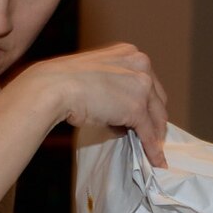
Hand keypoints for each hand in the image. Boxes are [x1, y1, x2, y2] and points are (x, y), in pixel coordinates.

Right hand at [27, 43, 169, 166]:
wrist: (55, 87)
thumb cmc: (65, 82)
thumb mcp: (97, 78)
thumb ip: (114, 91)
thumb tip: (123, 121)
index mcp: (129, 53)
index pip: (148, 82)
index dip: (148, 102)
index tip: (147, 116)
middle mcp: (141, 64)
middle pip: (157, 99)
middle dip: (154, 119)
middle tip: (150, 135)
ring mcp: (141, 86)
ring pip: (156, 117)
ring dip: (155, 136)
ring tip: (154, 151)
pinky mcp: (137, 108)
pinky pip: (149, 133)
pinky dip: (152, 148)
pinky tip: (155, 160)